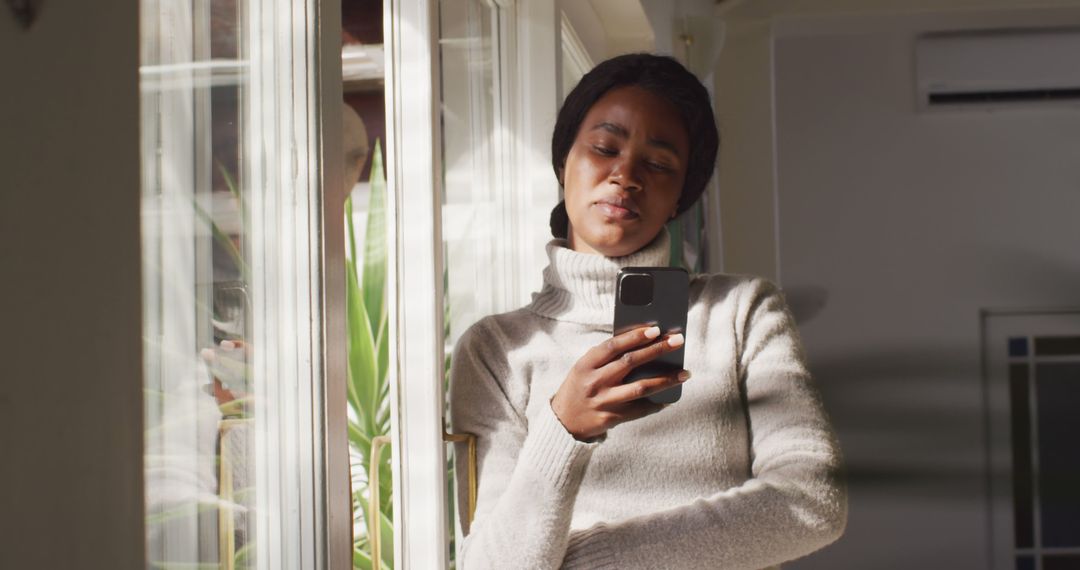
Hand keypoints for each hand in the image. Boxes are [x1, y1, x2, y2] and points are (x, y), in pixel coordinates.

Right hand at [550, 325, 690, 441]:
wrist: (563, 421)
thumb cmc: (580, 387)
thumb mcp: (584, 368)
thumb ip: (607, 357)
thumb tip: (643, 343)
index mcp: (586, 364)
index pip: (613, 345)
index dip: (635, 336)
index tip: (656, 329)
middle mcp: (595, 381)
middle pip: (631, 362)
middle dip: (657, 349)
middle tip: (678, 341)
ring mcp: (604, 401)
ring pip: (641, 387)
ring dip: (666, 379)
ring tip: (685, 373)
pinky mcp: (611, 418)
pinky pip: (640, 410)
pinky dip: (656, 403)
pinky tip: (669, 398)